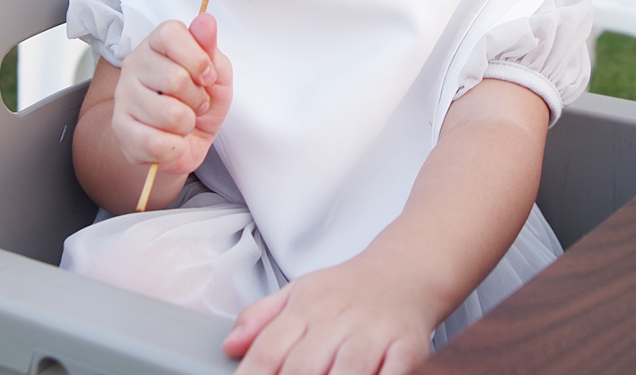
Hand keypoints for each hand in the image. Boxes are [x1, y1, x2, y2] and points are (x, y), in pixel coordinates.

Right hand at [112, 12, 231, 176]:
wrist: (182, 142)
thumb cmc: (198, 103)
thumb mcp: (217, 74)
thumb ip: (211, 49)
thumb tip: (206, 20)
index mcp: (157, 43)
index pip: (171, 34)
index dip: (197, 59)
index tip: (207, 76)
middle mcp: (134, 64)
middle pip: (175, 78)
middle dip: (197, 99)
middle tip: (195, 104)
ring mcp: (123, 96)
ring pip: (170, 114)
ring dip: (187, 125)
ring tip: (182, 122)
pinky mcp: (120, 129)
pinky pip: (157, 144)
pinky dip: (175, 147)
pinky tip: (170, 140)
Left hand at [223, 256, 436, 374]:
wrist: (405, 271)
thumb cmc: (347, 291)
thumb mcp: (298, 293)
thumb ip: (260, 319)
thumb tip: (229, 345)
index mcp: (304, 308)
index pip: (268, 350)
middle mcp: (336, 320)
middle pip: (303, 368)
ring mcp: (373, 333)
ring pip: (346, 373)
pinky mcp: (407, 345)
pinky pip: (392, 372)